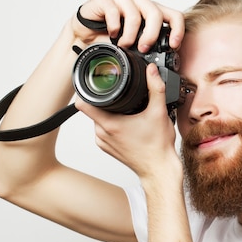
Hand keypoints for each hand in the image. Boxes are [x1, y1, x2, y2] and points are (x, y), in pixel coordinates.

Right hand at [73, 0, 183, 51]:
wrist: (83, 38)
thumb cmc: (108, 41)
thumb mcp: (132, 49)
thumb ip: (146, 52)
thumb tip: (160, 69)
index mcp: (150, 13)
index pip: (173, 15)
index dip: (177, 30)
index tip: (173, 46)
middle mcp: (138, 3)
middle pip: (156, 13)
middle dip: (151, 35)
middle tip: (143, 49)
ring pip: (135, 12)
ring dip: (131, 34)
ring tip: (124, 45)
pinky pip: (113, 10)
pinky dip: (114, 26)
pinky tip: (111, 34)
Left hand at [76, 62, 182, 181]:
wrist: (158, 170)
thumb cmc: (157, 148)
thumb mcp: (159, 112)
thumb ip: (156, 88)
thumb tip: (152, 71)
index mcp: (110, 124)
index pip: (82, 104)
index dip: (85, 91)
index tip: (93, 84)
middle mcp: (102, 134)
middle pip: (93, 109)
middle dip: (105, 101)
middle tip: (121, 98)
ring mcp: (103, 143)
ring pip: (98, 119)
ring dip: (109, 113)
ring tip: (126, 112)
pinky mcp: (107, 148)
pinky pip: (103, 131)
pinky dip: (112, 125)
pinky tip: (127, 125)